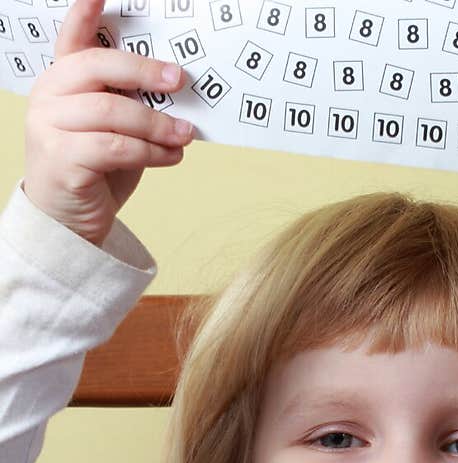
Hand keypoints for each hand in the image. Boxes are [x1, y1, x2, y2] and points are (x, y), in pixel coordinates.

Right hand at [24, 0, 192, 245]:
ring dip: (157, 124)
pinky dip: (150, 152)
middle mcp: (48, 96)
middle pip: (99, 68)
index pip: (72, 38)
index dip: (85, 14)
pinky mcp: (62, 160)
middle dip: (144, 72)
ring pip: (113, 112)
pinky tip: (171, 157)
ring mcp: (50, 127)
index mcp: (60, 80)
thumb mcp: (111, 128)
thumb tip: (174, 90)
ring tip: (184, 136)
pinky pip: (115, 147)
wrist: (68, 222)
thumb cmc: (94, 171)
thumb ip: (126, 102)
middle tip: (180, 80)